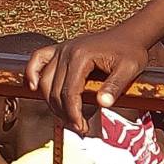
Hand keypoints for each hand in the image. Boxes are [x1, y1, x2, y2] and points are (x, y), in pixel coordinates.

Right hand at [24, 25, 153, 134]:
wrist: (130, 35)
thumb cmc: (131, 52)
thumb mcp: (130, 69)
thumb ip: (115, 86)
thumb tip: (102, 103)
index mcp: (82, 56)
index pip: (69, 92)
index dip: (73, 113)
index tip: (82, 128)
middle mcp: (67, 51)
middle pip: (55, 90)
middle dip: (64, 113)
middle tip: (79, 127)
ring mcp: (61, 49)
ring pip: (45, 81)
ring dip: (52, 102)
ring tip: (68, 117)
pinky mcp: (59, 48)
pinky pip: (38, 60)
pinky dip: (32, 74)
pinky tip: (33, 88)